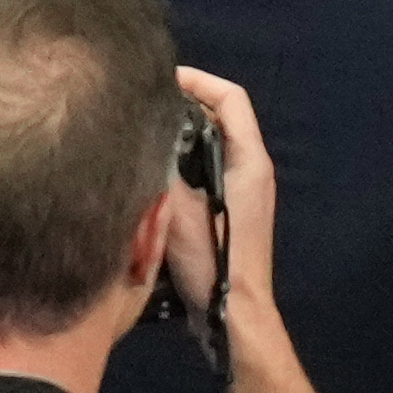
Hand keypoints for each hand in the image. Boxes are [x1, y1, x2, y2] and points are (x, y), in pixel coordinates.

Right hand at [163, 65, 278, 316]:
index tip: (161, 78)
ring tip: (141, 132)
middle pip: (221, 117)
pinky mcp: (230, 209)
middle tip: (143, 104)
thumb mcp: (182, 209)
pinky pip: (206, 168)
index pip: (231, 98)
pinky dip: (182, 160)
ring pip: (211, 144)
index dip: (198, 80)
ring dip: (181, 133)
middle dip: (184, 104)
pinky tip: (151, 171)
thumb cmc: (214, 260)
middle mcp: (252, 169)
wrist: (233, 314)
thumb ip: (167, 166)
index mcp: (250, 161)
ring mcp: (243, 190)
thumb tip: (146, 134)